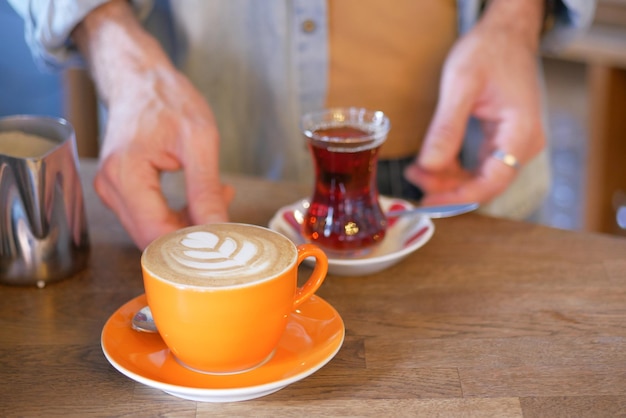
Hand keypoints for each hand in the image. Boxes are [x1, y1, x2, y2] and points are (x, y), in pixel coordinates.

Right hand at [73, 1, 232, 248]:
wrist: (140, 79)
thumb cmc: (168, 100)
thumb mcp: (199, 141)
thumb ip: (205, 191)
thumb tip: (217, 230)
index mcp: (126, 175)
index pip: (156, 234)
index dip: (192, 244)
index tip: (224, 237)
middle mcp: (111, 189)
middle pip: (153, 238)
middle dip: (193, 232)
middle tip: (224, 206)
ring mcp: (112, 192)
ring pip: (153, 231)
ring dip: (188, 224)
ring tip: (217, 194)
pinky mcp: (121, 191)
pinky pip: (150, 218)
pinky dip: (178, 215)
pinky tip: (200, 197)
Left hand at [404, 0, 546, 205]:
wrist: (506, 33)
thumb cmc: (489, 50)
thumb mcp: (461, 84)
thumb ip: (446, 128)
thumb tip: (429, 165)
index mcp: (521, 132)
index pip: (491, 182)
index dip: (458, 198)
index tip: (429, 204)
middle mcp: (524, 143)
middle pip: (484, 184)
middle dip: (447, 188)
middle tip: (414, 182)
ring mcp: (516, 143)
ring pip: (480, 177)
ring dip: (447, 179)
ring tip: (416, 171)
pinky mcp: (504, 139)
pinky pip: (479, 165)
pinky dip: (454, 168)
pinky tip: (431, 164)